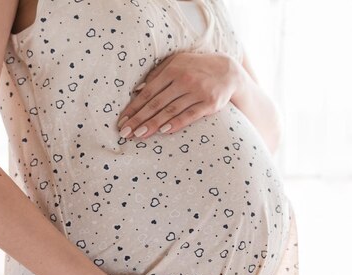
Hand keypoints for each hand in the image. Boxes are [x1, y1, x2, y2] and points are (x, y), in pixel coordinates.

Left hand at [116, 51, 242, 138]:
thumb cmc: (197, 68)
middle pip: (157, 103)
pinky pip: (190, 115)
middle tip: (126, 133)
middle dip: (139, 119)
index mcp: (172, 69)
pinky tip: (164, 131)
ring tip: (140, 135)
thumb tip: (137, 90)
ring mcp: (198, 92)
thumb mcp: (177, 63)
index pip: (148, 92)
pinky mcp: (210, 103)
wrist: (228, 71)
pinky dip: (177, 123)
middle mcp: (184, 80)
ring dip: (153, 124)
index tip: (122, 120)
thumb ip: (157, 74)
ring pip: (171, 111)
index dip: (134, 107)